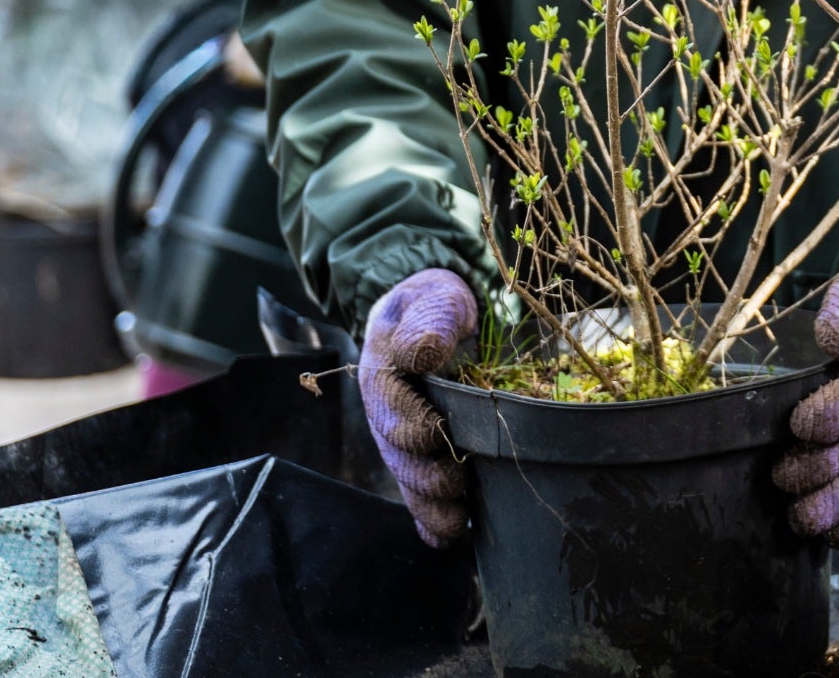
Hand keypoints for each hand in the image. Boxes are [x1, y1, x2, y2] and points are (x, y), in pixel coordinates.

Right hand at [360, 269, 477, 546]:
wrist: (433, 315)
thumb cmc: (434, 306)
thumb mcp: (432, 300)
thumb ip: (428, 322)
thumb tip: (423, 353)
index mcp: (382, 372)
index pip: (390, 402)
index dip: (410, 421)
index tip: (435, 432)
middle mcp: (386, 412)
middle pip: (396, 450)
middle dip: (423, 474)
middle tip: (454, 486)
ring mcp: (401, 436)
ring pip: (408, 477)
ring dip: (429, 504)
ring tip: (456, 525)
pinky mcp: (421, 453)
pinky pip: (419, 488)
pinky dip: (430, 516)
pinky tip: (445, 537)